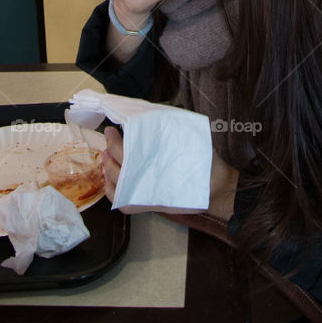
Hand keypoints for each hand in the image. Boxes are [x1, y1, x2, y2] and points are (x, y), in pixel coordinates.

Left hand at [102, 125, 237, 220]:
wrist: (215, 185)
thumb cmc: (203, 158)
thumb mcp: (188, 135)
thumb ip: (168, 129)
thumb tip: (148, 117)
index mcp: (157, 161)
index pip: (126, 151)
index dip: (116, 139)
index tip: (113, 128)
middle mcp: (148, 179)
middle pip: (119, 163)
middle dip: (111, 148)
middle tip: (109, 135)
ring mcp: (146, 194)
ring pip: (116, 183)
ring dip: (108, 167)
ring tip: (106, 155)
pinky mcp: (147, 205)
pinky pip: (122, 202)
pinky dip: (112, 191)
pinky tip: (110, 180)